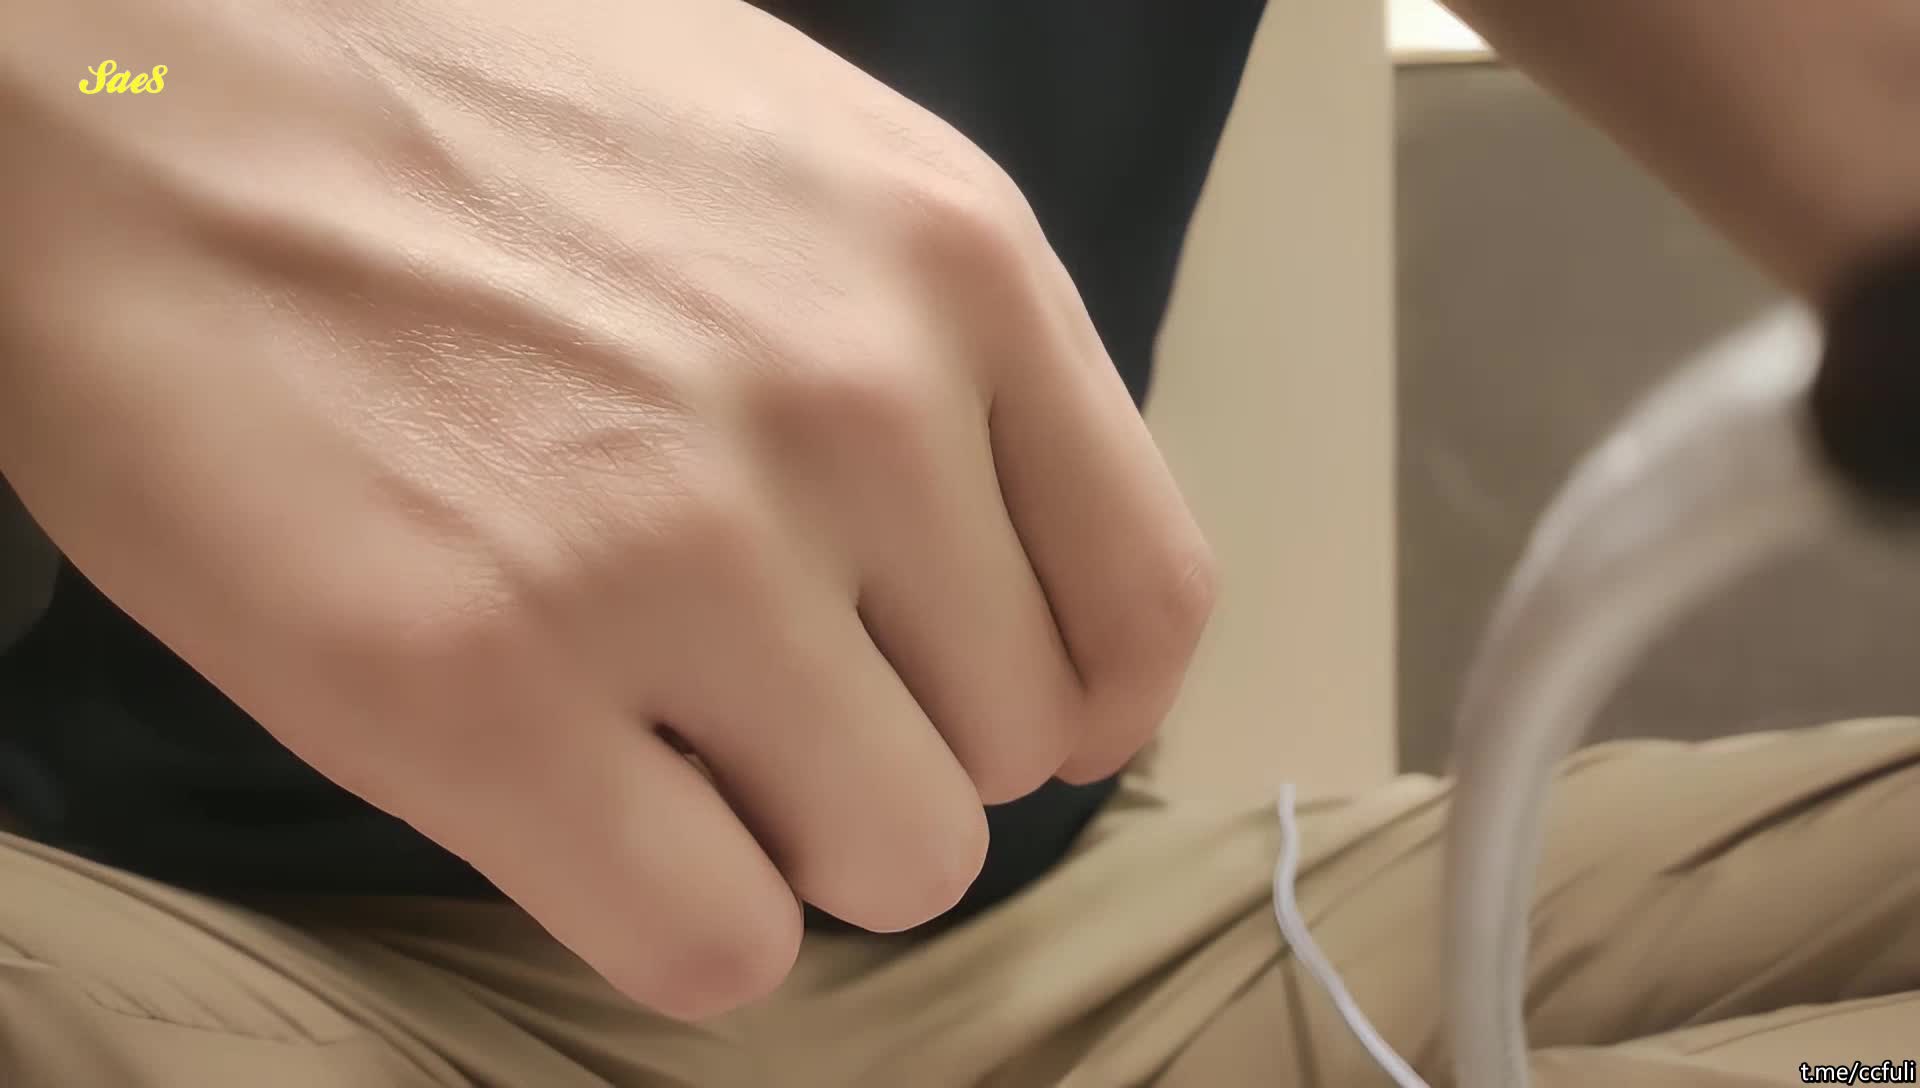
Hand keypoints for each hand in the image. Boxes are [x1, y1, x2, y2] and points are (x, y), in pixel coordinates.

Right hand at [0, 0, 1214, 1018]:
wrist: (137, 78)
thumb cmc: (458, 110)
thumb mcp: (785, 162)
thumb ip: (932, 357)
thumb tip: (996, 575)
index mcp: (952, 265)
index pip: (1146, 597)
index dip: (1079, 697)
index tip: (982, 711)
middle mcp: (858, 410)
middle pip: (1009, 750)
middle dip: (892, 745)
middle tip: (749, 687)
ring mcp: (679, 555)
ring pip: (893, 865)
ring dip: (790, 838)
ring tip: (655, 737)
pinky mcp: (482, 695)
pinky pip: (716, 945)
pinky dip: (674, 914)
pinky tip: (582, 810)